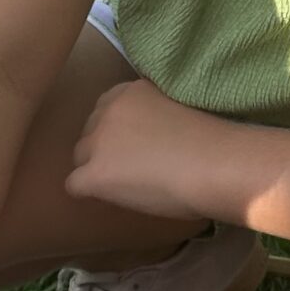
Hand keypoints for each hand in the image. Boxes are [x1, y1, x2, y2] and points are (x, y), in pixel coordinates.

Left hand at [65, 81, 216, 221]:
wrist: (216, 165)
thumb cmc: (213, 144)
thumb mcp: (179, 111)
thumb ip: (155, 117)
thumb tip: (148, 139)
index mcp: (131, 92)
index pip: (107, 109)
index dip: (119, 131)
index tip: (137, 145)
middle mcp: (108, 111)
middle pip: (90, 132)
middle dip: (106, 149)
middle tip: (133, 168)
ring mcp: (99, 142)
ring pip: (80, 157)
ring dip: (98, 170)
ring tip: (127, 185)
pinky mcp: (96, 173)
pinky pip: (73, 185)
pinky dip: (89, 193)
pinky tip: (112, 198)